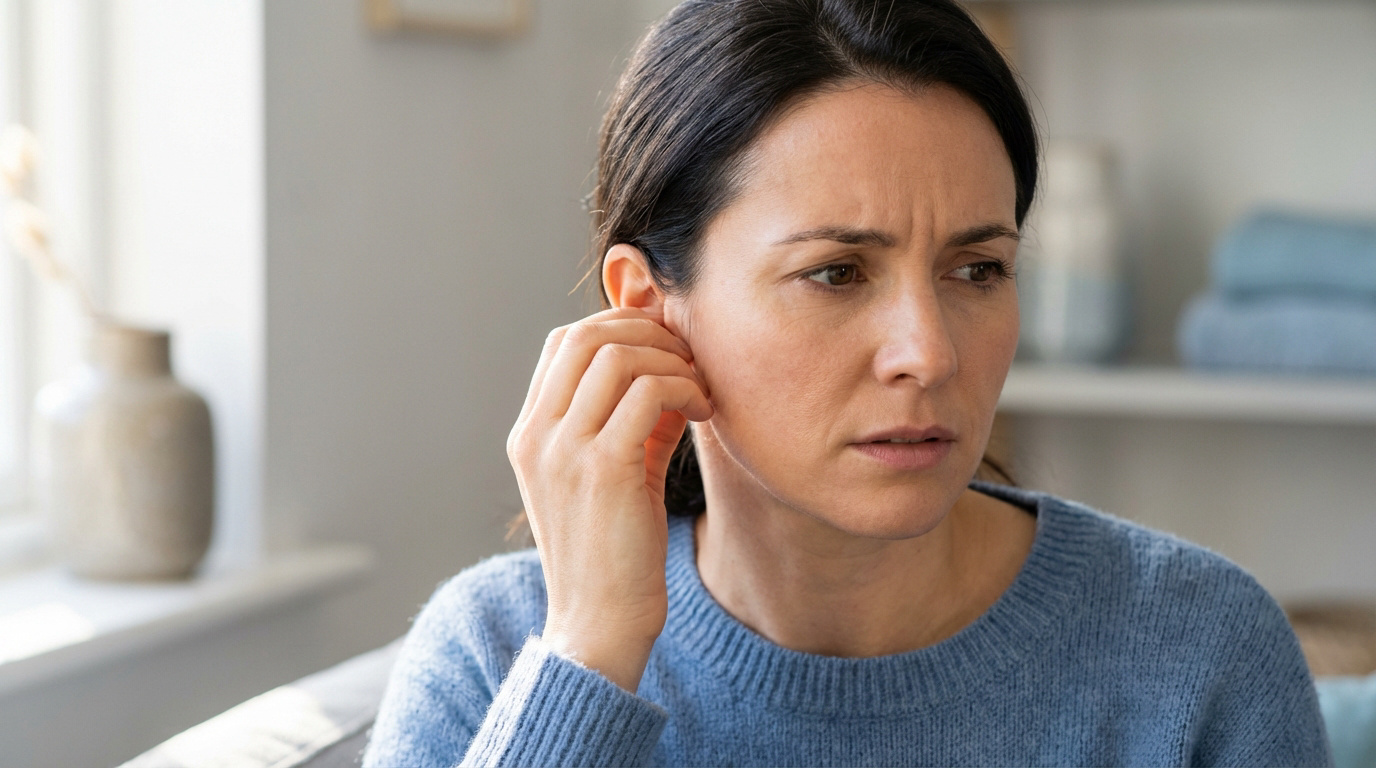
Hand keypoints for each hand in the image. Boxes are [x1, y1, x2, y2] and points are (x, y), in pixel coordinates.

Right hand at [506, 306, 712, 691]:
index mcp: (529, 434)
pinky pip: (648, 392)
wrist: (599, 622)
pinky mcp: (603, 469)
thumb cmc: (612, 550)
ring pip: (618, 356)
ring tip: (698, 389)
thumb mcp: (613, 471)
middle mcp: (537, 435)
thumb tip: (669, 365)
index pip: (563, 342)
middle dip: (646, 331)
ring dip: (671, 360)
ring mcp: (564, 451)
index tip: (664, 348)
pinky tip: (704, 411)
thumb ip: (631, 418)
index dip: (618, 326)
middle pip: (586, 335)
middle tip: (687, 358)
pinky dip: (685, 388)